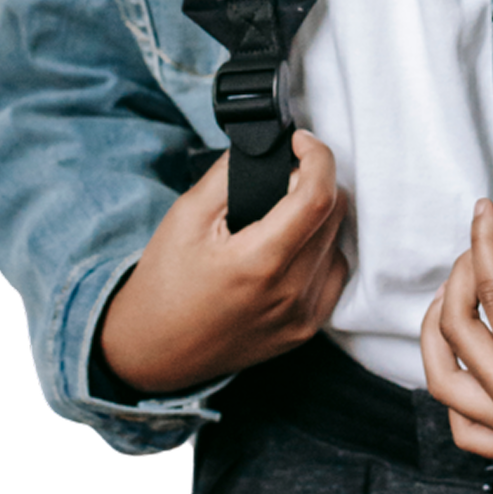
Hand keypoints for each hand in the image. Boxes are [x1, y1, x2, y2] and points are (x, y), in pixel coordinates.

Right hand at [99, 130, 349, 393]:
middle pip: (334, 214)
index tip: (302, 143)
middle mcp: (288, 293)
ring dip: (318, 218)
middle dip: (313, 183)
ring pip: (338, 241)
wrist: (154, 350)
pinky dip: (320, 251)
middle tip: (283, 179)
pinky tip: (289, 249)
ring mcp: (301, 316)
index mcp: (258, 263)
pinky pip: (334, 273)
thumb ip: (232, 175)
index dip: (318, 157)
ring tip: (281, 217)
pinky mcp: (306, 329)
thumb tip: (272, 149)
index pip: (318, 197)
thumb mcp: (187, 214)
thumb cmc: (166, 282)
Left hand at [420, 200, 492, 493]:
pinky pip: (462, 429)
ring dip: (436, 332)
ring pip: (441, 380)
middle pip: (457, 327)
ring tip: (451, 299)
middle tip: (479, 249)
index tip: (485, 214)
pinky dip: (451, 394)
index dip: (484, 243)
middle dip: (460, 275)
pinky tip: (464, 366)